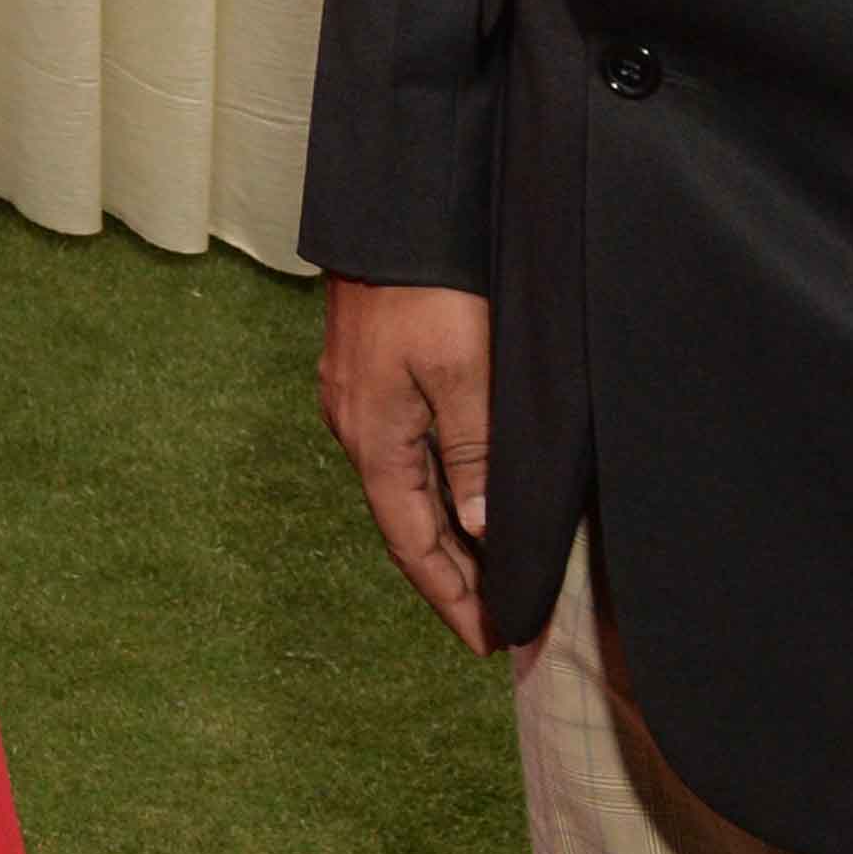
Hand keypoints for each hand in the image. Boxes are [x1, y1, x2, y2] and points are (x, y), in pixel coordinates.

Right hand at [319, 277, 494, 651]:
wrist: (389, 213)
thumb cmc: (429, 288)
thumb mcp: (464, 371)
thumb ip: (472, 452)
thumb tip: (480, 530)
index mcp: (375, 438)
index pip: (413, 541)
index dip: (451, 595)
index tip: (489, 640)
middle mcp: (355, 426)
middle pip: (404, 522)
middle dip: (449, 575)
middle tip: (497, 619)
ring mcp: (355, 398)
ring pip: (403, 488)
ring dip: (443, 533)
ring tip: (487, 570)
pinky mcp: (367, 373)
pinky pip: (402, 454)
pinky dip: (434, 489)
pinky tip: (461, 494)